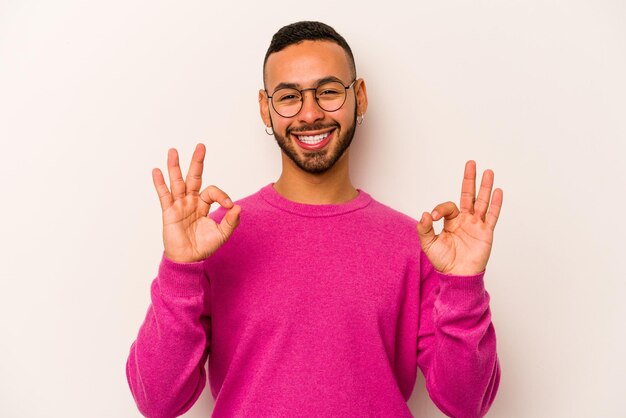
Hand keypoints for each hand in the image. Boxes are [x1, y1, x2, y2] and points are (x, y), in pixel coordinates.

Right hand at [152, 143, 240, 262]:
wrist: (189, 259)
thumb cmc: (204, 247)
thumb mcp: (222, 234)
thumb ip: (231, 221)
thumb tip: (238, 207)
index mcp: (203, 205)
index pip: (212, 191)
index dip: (221, 195)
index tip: (228, 205)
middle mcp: (190, 202)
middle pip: (193, 177)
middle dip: (197, 162)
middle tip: (201, 146)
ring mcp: (179, 205)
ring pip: (177, 182)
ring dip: (175, 167)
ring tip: (173, 151)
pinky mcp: (169, 212)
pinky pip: (164, 195)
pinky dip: (160, 183)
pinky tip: (156, 171)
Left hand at [417, 160, 502, 275]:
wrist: (457, 275)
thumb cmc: (443, 261)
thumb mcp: (428, 244)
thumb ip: (424, 229)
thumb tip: (424, 214)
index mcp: (451, 221)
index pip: (448, 207)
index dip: (440, 209)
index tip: (432, 217)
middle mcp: (465, 220)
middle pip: (469, 195)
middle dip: (469, 180)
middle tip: (471, 163)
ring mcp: (477, 225)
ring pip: (482, 202)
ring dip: (485, 187)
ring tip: (488, 172)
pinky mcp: (486, 232)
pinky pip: (492, 216)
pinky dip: (496, 204)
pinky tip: (498, 191)